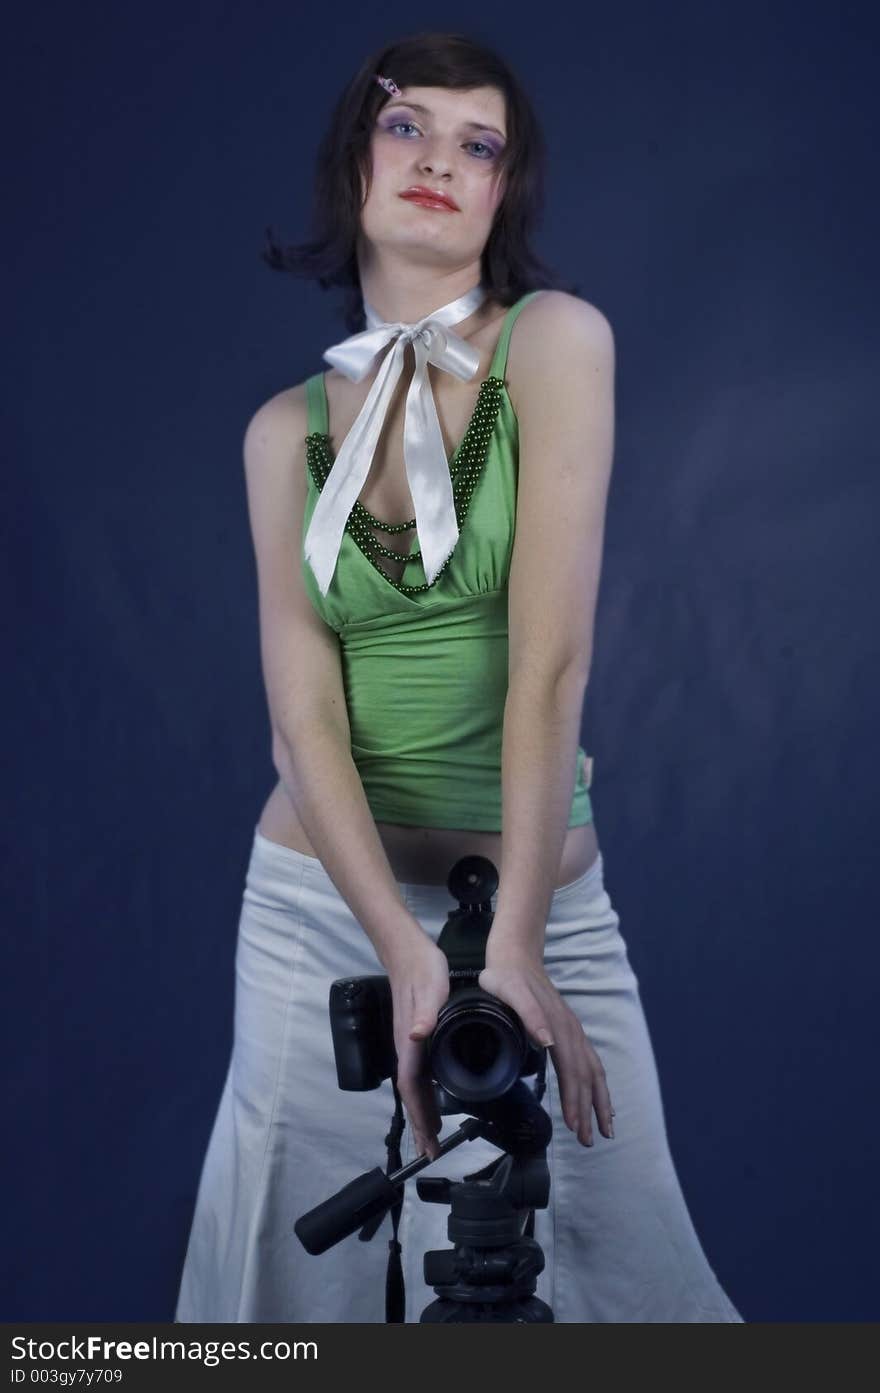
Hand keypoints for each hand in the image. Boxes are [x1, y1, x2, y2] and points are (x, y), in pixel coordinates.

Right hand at [385, 934, 449, 1161]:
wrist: (408, 952)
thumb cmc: (422, 968)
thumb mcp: (431, 988)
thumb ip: (425, 1013)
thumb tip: (417, 1035)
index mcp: (410, 1042)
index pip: (412, 1088)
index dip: (420, 1117)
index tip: (428, 1142)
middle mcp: (407, 1048)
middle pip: (412, 1095)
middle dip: (420, 1125)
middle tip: (432, 1152)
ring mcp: (409, 1044)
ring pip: (415, 1087)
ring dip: (423, 1112)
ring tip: (432, 1136)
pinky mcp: (414, 1038)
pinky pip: (419, 1074)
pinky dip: (425, 1093)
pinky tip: (433, 1099)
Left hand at [480, 942, 614, 1146]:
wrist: (515, 953)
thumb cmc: (506, 975)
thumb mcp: (507, 990)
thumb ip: (528, 1014)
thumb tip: (549, 1042)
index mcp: (557, 1026)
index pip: (571, 1072)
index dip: (575, 1101)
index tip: (575, 1127)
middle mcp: (571, 1030)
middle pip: (586, 1077)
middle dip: (590, 1111)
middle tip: (589, 1141)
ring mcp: (573, 1030)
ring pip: (593, 1071)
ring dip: (599, 1101)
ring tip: (604, 1129)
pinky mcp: (570, 1029)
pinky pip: (590, 1061)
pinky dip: (598, 1084)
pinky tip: (599, 1099)